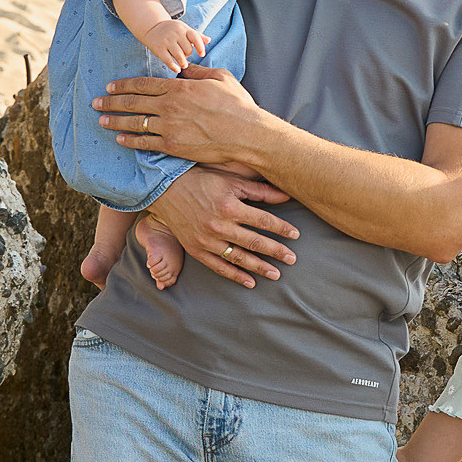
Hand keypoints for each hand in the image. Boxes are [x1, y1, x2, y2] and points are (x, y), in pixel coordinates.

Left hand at [97, 65, 268, 167]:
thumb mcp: (220, 78)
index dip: (124, 85)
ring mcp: (170, 127)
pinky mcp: (173, 146)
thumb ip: (198, 71)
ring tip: (102, 121)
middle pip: (133, 102)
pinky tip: (121, 140)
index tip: (111, 86)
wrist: (246, 134)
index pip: (144, 84)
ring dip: (115, 121)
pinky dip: (130, 141)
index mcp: (180, 87)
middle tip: (96, 102)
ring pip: (135, 123)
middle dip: (111, 102)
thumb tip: (185, 67)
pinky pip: (145, 143)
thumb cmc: (237, 105)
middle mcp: (170, 106)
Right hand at [139, 16, 209, 74]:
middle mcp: (175, 34)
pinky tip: (177, 69)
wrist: (152, 27)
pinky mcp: (158, 48)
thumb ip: (197, 35)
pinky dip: (174, 67)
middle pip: (188, 50)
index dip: (200, 47)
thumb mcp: (184, 29)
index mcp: (183, 28)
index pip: (195, 37)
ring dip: (183, 63)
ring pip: (180, 56)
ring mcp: (166, 41)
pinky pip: (168, 61)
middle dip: (188, 55)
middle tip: (184, 55)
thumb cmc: (172, 30)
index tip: (201, 54)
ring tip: (183, 64)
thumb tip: (209, 40)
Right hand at [139, 167, 299, 287]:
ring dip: (259, 267)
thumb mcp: (230, 179)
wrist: (165, 189)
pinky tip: (250, 282)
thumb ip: (258, 191)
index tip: (296, 235)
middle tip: (292, 259)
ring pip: (238, 258)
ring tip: (276, 274)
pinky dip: (235, 275)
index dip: (282, 228)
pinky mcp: (196, 249)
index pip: (263, 221)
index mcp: (229, 206)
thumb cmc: (201, 180)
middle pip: (254, 242)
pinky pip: (219, 267)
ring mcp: (206, 240)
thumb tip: (286, 196)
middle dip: (276, 251)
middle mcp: (218, 226)